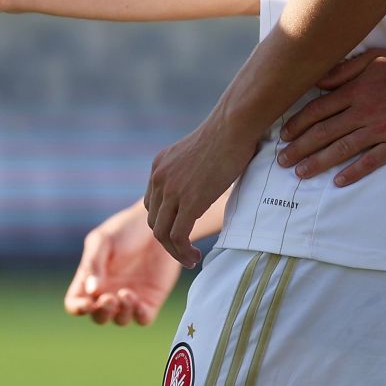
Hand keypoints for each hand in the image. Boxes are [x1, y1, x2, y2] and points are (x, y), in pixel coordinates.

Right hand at [63, 201, 182, 325]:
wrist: (156, 225)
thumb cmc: (125, 229)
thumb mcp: (103, 240)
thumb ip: (94, 264)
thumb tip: (91, 291)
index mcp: (91, 279)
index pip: (76, 302)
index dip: (77, 308)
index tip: (87, 304)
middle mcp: (108, 292)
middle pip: (98, 316)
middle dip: (101, 312)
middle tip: (108, 299)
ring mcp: (130, 297)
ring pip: (120, 319)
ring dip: (121, 313)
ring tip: (125, 294)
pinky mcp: (151, 299)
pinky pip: (143, 318)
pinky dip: (139, 316)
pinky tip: (138, 303)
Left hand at [145, 117, 259, 267]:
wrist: (232, 126)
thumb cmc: (226, 135)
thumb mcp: (197, 154)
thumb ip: (191, 172)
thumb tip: (206, 183)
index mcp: (159, 167)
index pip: (152, 205)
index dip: (165, 222)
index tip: (182, 233)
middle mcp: (159, 178)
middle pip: (153, 222)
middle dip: (168, 242)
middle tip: (186, 252)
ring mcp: (172, 190)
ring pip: (162, 234)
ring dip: (175, 252)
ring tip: (191, 259)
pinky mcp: (188, 201)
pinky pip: (177, 236)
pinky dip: (183, 252)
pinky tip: (195, 256)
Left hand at [274, 48, 385, 185]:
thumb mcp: (372, 58)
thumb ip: (342, 70)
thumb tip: (316, 81)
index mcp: (356, 90)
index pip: (318, 110)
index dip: (298, 124)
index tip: (284, 136)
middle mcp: (364, 111)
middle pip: (324, 132)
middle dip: (300, 148)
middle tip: (282, 162)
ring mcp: (382, 129)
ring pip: (343, 149)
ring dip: (318, 162)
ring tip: (300, 173)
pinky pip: (372, 161)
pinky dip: (353, 172)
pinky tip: (338, 181)